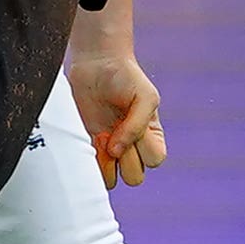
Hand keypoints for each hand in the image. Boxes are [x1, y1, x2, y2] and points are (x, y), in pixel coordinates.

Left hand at [69, 51, 168, 190]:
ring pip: (112, 180)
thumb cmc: (126, 77)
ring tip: (101, 139)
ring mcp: (110, 147)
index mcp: (151, 135)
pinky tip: (90, 141)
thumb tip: (116, 152)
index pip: (155, 160)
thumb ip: (137, 126)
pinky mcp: (89, 145)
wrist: (96, 63)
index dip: (144, 148)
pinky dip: (90, 163)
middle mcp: (132, 145)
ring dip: (106, 165)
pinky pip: (92, 170)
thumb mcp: (145, 97)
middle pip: (135, 177)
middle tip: (116, 135)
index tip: (132, 125)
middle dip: (126, 161)